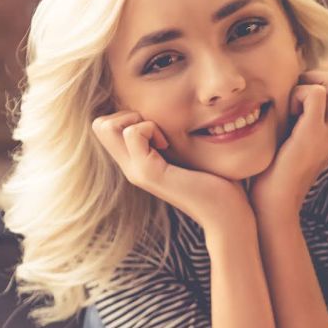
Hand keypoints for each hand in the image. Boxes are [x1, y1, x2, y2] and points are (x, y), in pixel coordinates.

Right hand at [92, 110, 250, 233]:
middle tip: (157, 130)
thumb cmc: (217, 183)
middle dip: (126, 113)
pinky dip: (150, 128)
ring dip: (137, 120)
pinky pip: (132, 133)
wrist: (228, 215)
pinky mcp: (149, 173)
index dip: (129, 116)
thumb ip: (174, 139)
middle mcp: (131, 168)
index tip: (159, 129)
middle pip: (99, 125)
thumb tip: (176, 112)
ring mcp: (136, 172)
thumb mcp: (190, 154)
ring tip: (163, 138)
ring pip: (106, 126)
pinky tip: (169, 145)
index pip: (105, 127)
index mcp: (138, 163)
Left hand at [250, 65, 327, 219]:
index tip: (293, 104)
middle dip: (310, 77)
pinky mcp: (317, 133)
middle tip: (291, 104)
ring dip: (304, 85)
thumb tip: (292, 78)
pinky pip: (315, 92)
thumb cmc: (275, 165)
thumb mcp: (294, 130)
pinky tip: (286, 118)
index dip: (313, 79)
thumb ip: (300, 108)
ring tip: (290, 112)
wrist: (275, 201)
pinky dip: (296, 95)